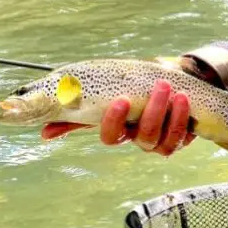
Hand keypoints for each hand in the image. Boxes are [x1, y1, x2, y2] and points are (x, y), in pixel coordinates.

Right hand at [42, 79, 195, 155]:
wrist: (168, 87)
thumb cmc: (131, 92)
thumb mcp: (106, 97)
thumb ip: (78, 111)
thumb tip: (43, 133)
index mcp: (120, 130)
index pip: (112, 136)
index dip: (114, 121)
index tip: (121, 99)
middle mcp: (139, 139)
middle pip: (144, 138)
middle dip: (153, 113)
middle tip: (161, 86)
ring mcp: (160, 141)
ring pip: (164, 140)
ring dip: (172, 115)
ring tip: (177, 92)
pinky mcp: (180, 138)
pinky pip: (183, 137)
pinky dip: (184, 120)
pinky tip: (184, 101)